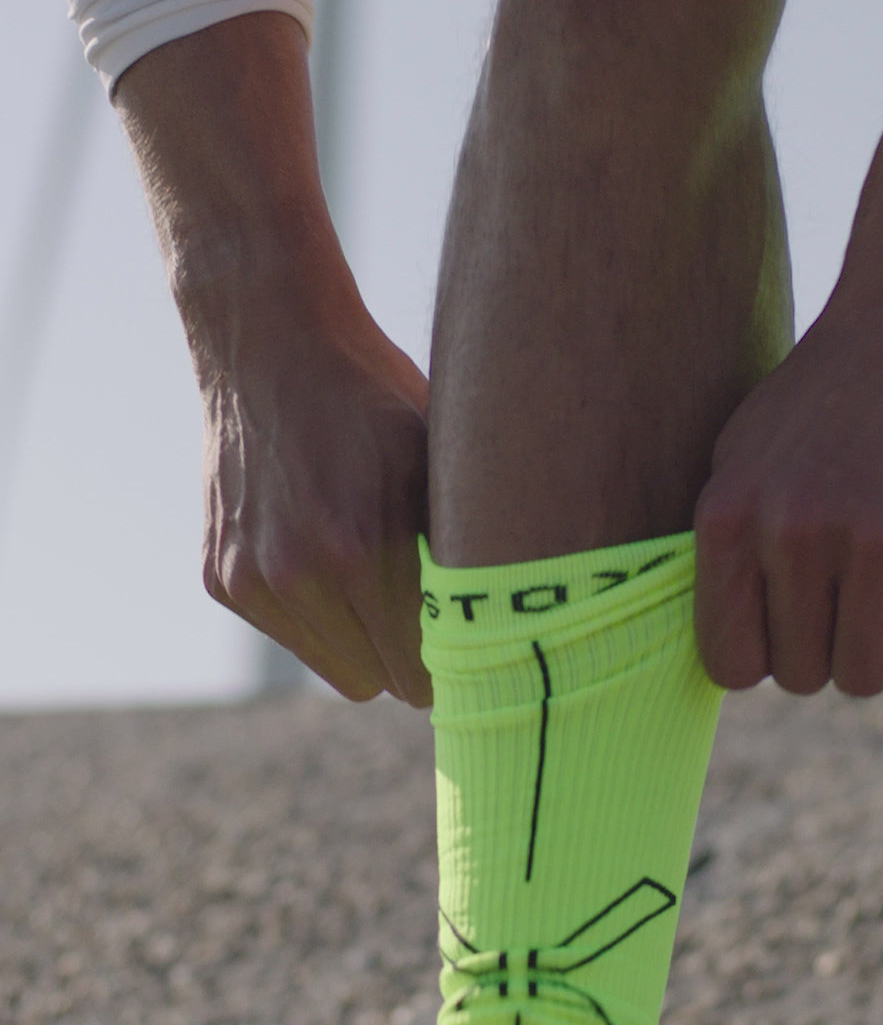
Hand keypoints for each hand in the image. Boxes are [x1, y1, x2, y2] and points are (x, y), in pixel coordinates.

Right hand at [113, 14, 431, 703]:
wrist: (274, 342)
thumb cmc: (381, 399)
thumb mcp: (446, 463)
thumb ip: (473, 551)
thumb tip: (521, 626)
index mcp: (365, 548)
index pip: (423, 675)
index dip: (454, 659)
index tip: (472, 635)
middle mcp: (298, 574)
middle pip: (379, 682)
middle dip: (408, 654)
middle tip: (430, 605)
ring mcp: (251, 579)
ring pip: (336, 667)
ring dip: (361, 638)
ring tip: (375, 569)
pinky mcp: (220, 578)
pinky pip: (291, 635)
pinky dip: (314, 611)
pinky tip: (324, 547)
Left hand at [693, 289, 882, 695]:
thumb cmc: (819, 397)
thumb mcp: (739, 460)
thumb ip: (728, 552)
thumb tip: (733, 650)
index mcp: (728, 518)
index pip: (729, 662)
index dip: (763, 658)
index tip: (787, 629)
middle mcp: (790, 534)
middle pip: (802, 676)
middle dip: (825, 649)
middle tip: (847, 595)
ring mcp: (871, 541)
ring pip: (866, 676)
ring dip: (880, 645)